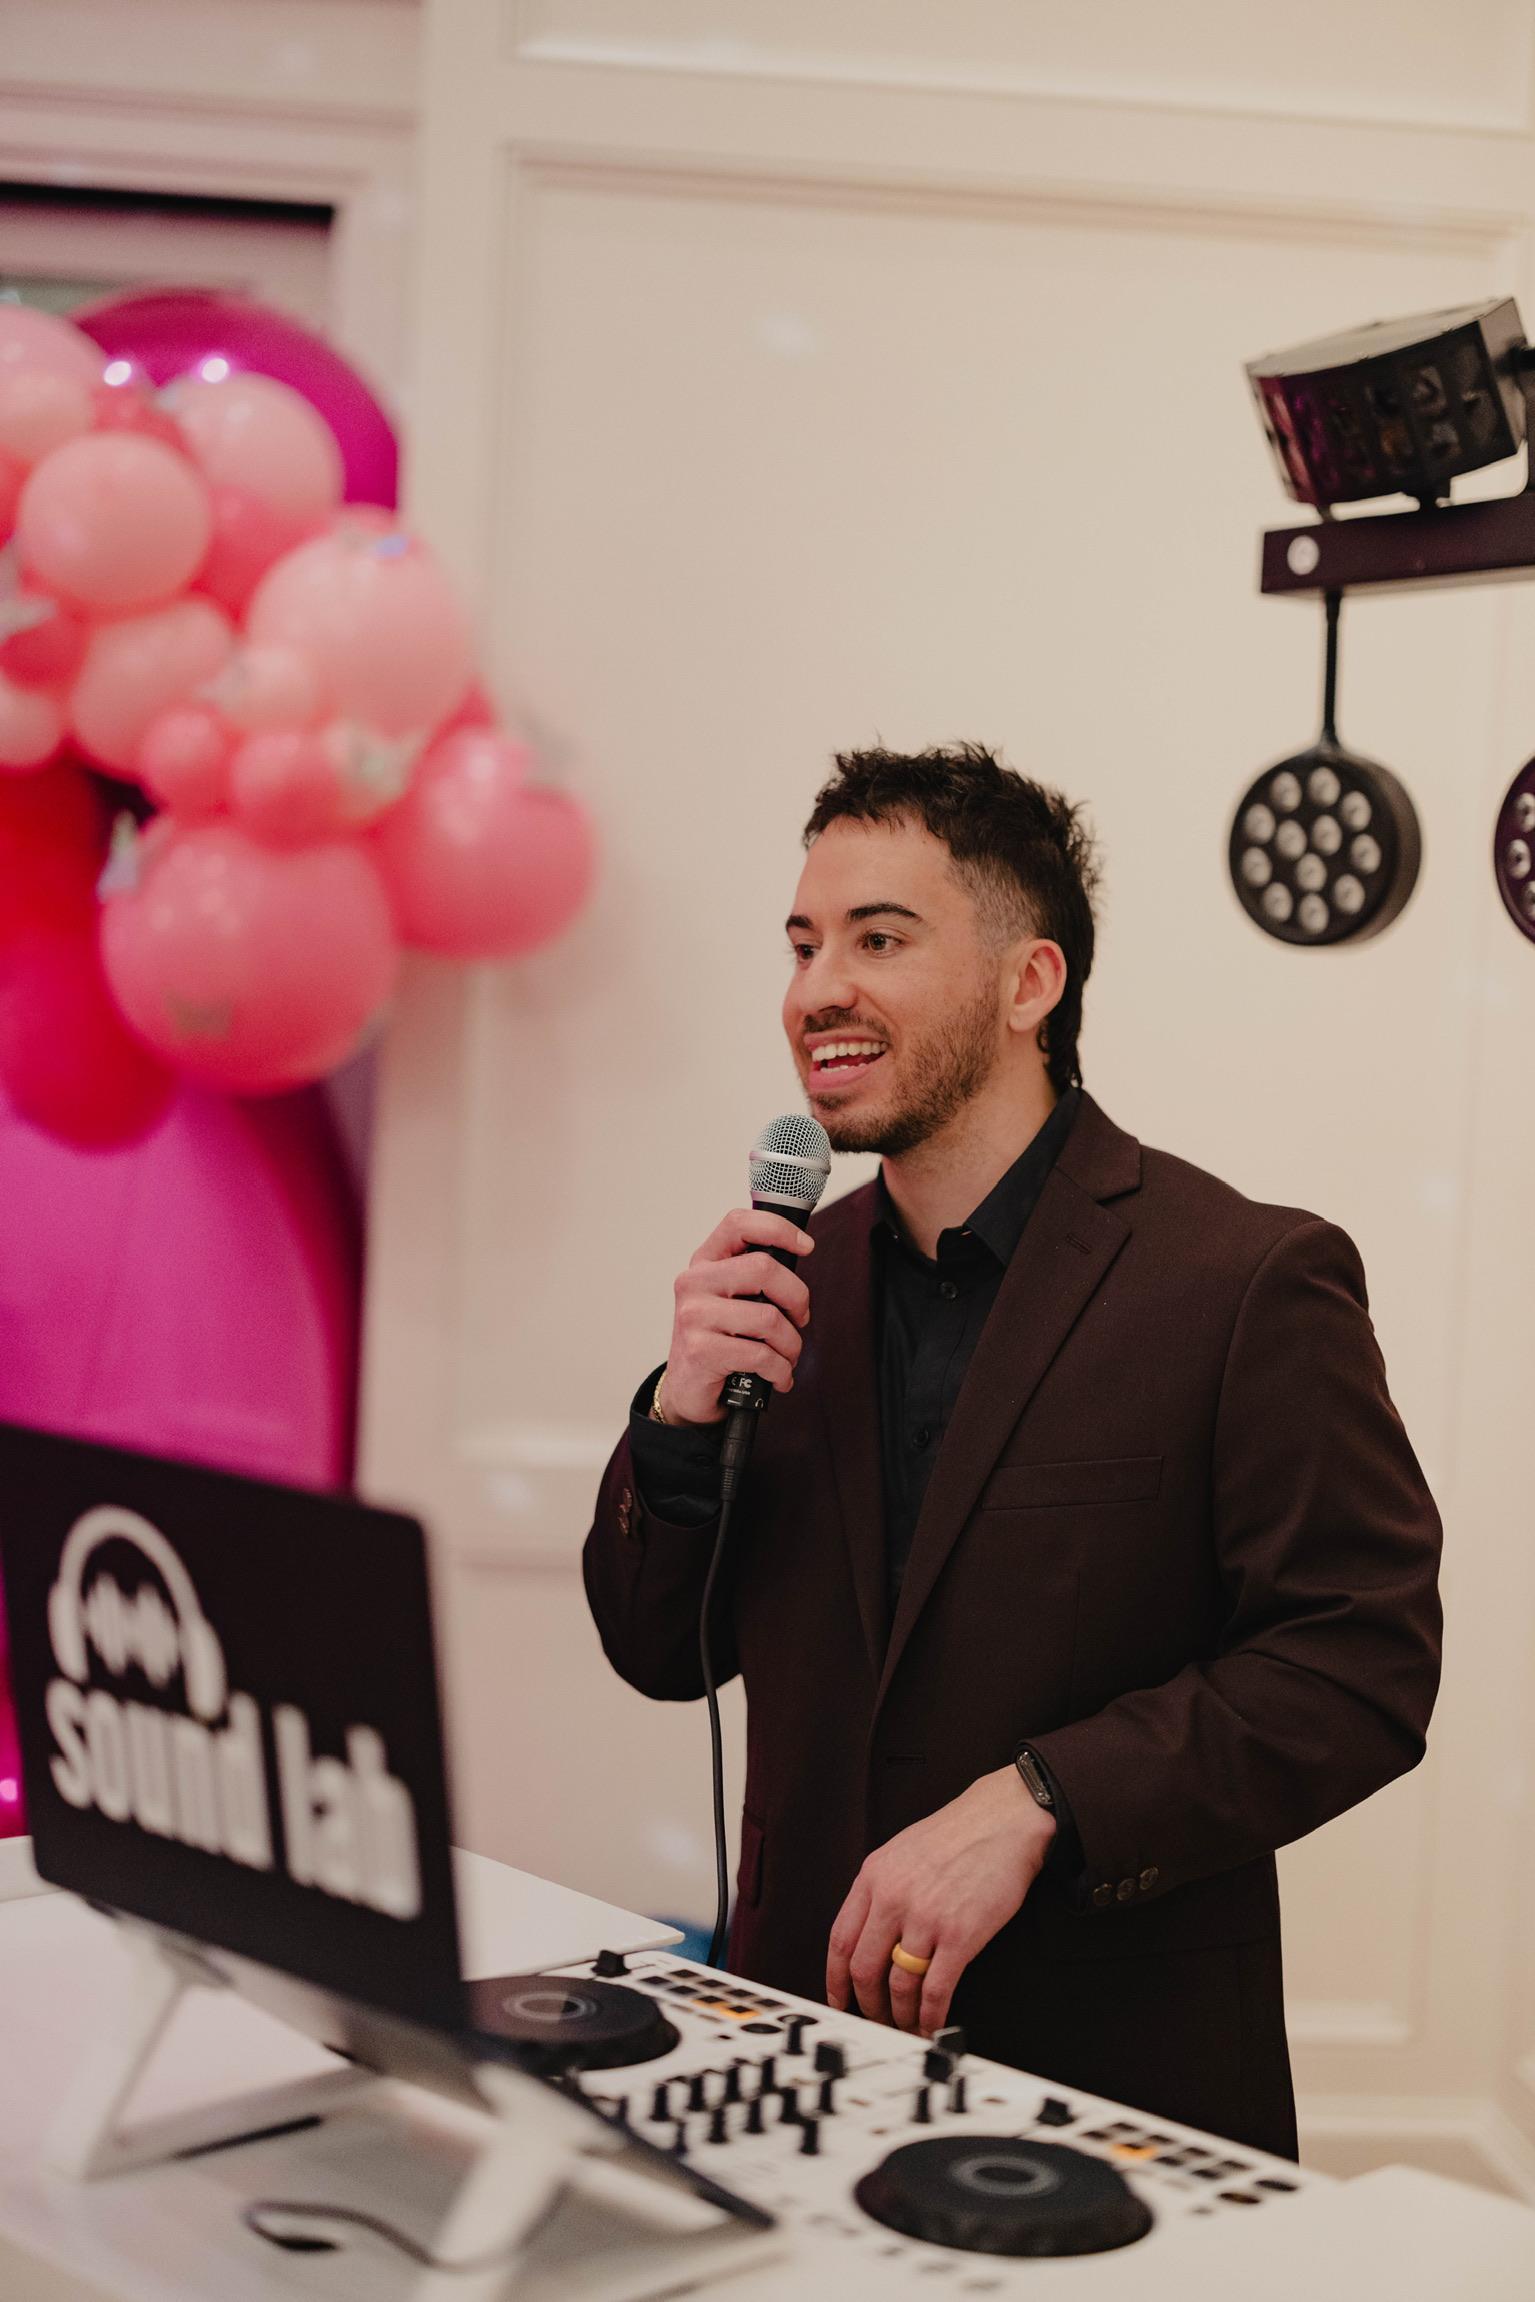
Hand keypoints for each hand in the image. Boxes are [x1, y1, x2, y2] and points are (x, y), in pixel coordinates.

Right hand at [661, 1208, 813, 1426]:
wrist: (688, 1388)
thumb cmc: (719, 1340)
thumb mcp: (731, 1299)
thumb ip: (756, 1277)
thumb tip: (799, 1256)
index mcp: (705, 1262)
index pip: (739, 1224)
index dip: (778, 1229)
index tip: (806, 1246)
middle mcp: (694, 1283)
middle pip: (764, 1269)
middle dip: (797, 1298)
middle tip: (799, 1319)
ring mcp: (694, 1316)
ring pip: (769, 1318)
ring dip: (791, 1345)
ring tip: (786, 1356)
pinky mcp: (700, 1351)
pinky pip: (761, 1356)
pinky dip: (780, 1371)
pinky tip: (777, 1377)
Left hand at [826, 1767, 1055, 2035]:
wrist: (1003, 1820)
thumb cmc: (958, 1834)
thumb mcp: (901, 1851)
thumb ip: (880, 1889)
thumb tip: (867, 1934)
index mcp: (873, 1877)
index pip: (840, 1941)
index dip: (836, 1981)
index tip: (840, 2001)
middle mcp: (893, 1898)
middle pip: (864, 1971)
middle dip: (868, 2006)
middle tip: (877, 2021)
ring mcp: (925, 1919)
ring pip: (898, 1987)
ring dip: (900, 2016)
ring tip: (907, 2026)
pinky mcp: (960, 1936)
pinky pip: (935, 1990)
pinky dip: (930, 2016)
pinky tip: (932, 2024)